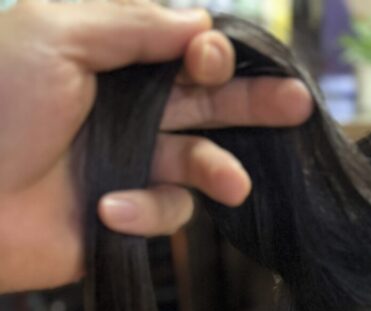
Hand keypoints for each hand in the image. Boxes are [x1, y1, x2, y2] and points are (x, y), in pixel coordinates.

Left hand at [0, 2, 312, 292]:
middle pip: (205, 102)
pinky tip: (106, 209)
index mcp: (106, 56)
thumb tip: (199, 22)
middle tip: (298, 105)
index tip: (210, 60)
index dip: (207, 54)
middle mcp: (125, 108)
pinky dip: (144, 211)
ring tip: (234, 185)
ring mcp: (129, 162)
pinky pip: (167, 211)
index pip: (179, 49)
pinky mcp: (128, 213)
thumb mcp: (57, 35)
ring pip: (199, 162)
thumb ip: (133, 24)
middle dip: (251, 104)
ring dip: (217, 170)